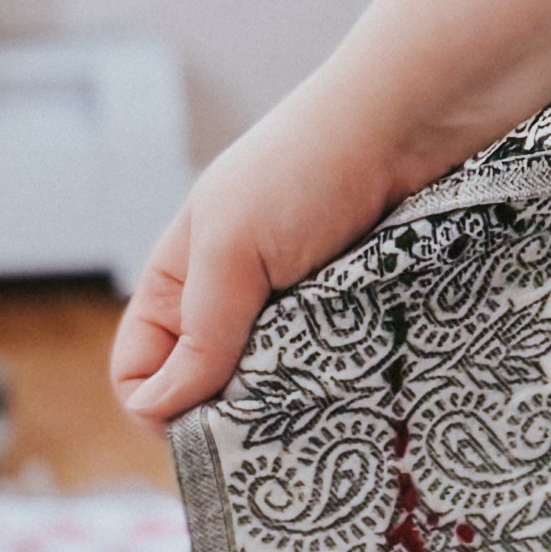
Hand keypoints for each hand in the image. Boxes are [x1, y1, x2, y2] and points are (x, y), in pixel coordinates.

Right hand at [109, 103, 388, 430]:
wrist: (411, 124)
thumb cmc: (307, 167)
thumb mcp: (232, 249)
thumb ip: (199, 332)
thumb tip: (159, 410)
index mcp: (180, 282)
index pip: (139, 373)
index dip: (160, 406)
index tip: (207, 427)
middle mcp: (232, 302)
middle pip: (208, 393)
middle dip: (232, 414)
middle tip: (275, 418)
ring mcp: (295, 312)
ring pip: (273, 390)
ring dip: (292, 402)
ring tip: (322, 399)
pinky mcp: (353, 317)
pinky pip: (332, 373)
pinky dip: (339, 384)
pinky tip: (360, 387)